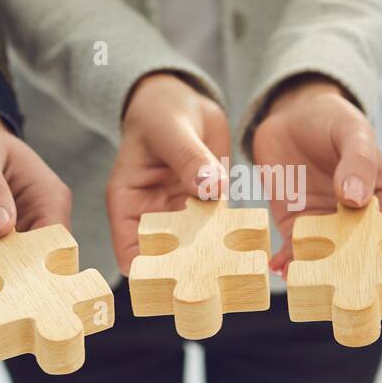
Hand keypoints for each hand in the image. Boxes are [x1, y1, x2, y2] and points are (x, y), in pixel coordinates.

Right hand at [106, 72, 229, 273]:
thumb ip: (188, 158)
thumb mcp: (169, 129)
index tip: (177, 277)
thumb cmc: (159, 111)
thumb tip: (210, 187)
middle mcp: (154, 216)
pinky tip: (253, 243)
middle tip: (215, 281)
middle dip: (189, 271)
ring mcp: (183, 213)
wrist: (181, 100)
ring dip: (216, 256)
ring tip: (238, 269)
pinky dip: (235, 234)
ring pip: (198, 247)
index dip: (149, 272)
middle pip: (167, 258)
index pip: (130, 254)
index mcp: (128, 204)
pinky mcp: (209, 205)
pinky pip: (221, 226)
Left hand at [251, 75, 381, 273]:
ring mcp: (325, 225)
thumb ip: (358, 161)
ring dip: (315, 271)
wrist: (290, 114)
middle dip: (350, 273)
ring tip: (302, 279)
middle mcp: (358, 219)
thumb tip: (355, 197)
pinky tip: (278, 266)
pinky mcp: (296, 225)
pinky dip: (287, 260)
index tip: (380, 271)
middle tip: (339, 290)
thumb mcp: (352, 132)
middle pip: (359, 253)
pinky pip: (294, 248)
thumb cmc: (333, 119)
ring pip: (325, 256)